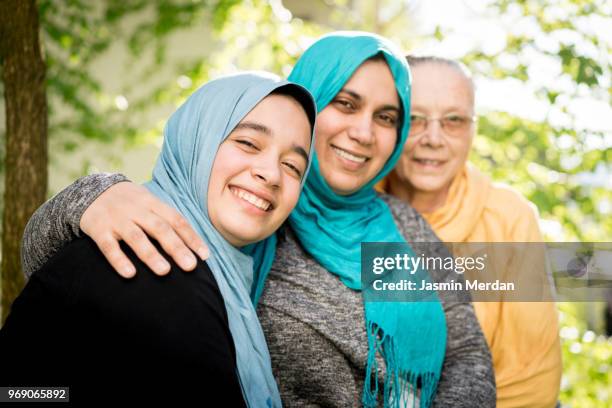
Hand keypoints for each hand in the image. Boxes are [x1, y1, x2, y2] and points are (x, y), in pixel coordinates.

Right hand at [80, 182, 208, 277]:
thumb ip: (167, 220)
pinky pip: (108, 246)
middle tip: (190, 266)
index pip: (176, 220)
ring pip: (136, 237)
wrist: (89, 190)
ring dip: (151, 254)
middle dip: (176, 247)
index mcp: (152, 202)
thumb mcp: (149, 203)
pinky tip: (130, 274)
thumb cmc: (129, 203)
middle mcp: (136, 210)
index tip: (204, 256)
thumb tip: (192, 245)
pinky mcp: (98, 229)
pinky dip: (119, 260)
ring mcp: (117, 219)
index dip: (191, 237)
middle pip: (159, 228)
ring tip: (165, 271)